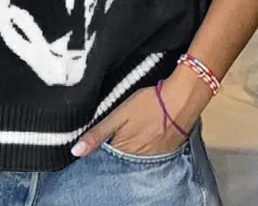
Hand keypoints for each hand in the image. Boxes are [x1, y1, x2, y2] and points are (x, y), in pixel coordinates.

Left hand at [70, 70, 210, 157]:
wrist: (182, 99)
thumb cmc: (149, 103)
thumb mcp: (119, 114)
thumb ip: (98, 133)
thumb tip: (75, 152)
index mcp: (124, 150)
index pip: (105, 155)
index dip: (100, 145)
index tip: (97, 136)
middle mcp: (138, 159)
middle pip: (120, 157)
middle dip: (114, 146)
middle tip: (115, 130)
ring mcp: (154, 156)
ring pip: (134, 156)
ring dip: (129, 146)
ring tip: (130, 130)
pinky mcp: (166, 150)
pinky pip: (149, 153)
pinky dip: (144, 145)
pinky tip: (144, 133)